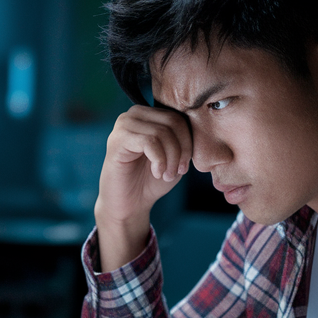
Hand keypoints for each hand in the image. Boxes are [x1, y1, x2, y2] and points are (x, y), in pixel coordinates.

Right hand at [94, 104, 192, 271]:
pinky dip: (159, 161)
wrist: (130, 203)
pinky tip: (156, 173)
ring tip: (166, 175)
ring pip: (162, 132)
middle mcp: (134, 113)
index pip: (179, 116)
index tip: (185, 166)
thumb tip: (200, 123)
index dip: (188, 142)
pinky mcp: (116, 139)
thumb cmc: (152, 180)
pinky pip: (149, 142)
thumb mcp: (175, 156)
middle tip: (177, 172)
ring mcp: (123, 125)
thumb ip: (183, 138)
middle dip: (181, 150)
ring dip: (171, 159)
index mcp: (149, 114)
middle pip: (172, 121)